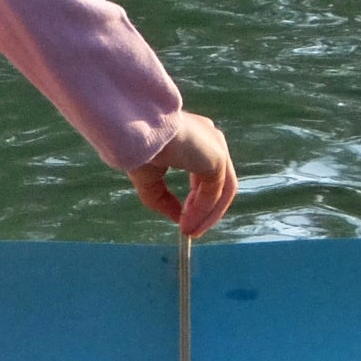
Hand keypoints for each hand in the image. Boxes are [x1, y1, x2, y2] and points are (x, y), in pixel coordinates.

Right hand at [128, 111, 236, 237]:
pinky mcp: (218, 159)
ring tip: (189, 231)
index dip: (197, 199)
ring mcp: (217, 148)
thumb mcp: (149, 179)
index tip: (183, 216)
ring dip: (207, 215)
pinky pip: (214, 194)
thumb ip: (164, 199)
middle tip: (190, 229)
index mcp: (196, 138)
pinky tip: (187, 223)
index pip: (206, 173)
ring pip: (221, 191)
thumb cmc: (138, 146)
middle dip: (205, 210)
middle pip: (219, 183)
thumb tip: (178, 219)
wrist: (138, 129)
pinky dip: (203, 212)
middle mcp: (211, 141)